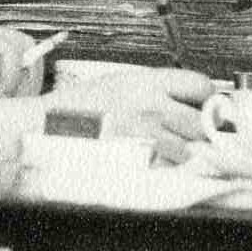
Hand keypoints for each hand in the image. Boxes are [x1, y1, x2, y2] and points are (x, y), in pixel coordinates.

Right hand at [54, 66, 215, 164]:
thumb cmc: (78, 108)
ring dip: (189, 153)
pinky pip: (170, 167)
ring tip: (177, 154)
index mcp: (147, 81)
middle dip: (202, 131)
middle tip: (195, 137)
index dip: (207, 99)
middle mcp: (151, 105)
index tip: (204, 108)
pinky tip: (160, 166)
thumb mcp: (118, 83)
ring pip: (190, 147)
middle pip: (201, 121)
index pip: (200, 85)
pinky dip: (171, 169)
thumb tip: (186, 101)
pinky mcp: (137, 160)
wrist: (44, 128)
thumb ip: (154, 90)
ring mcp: (146, 135)